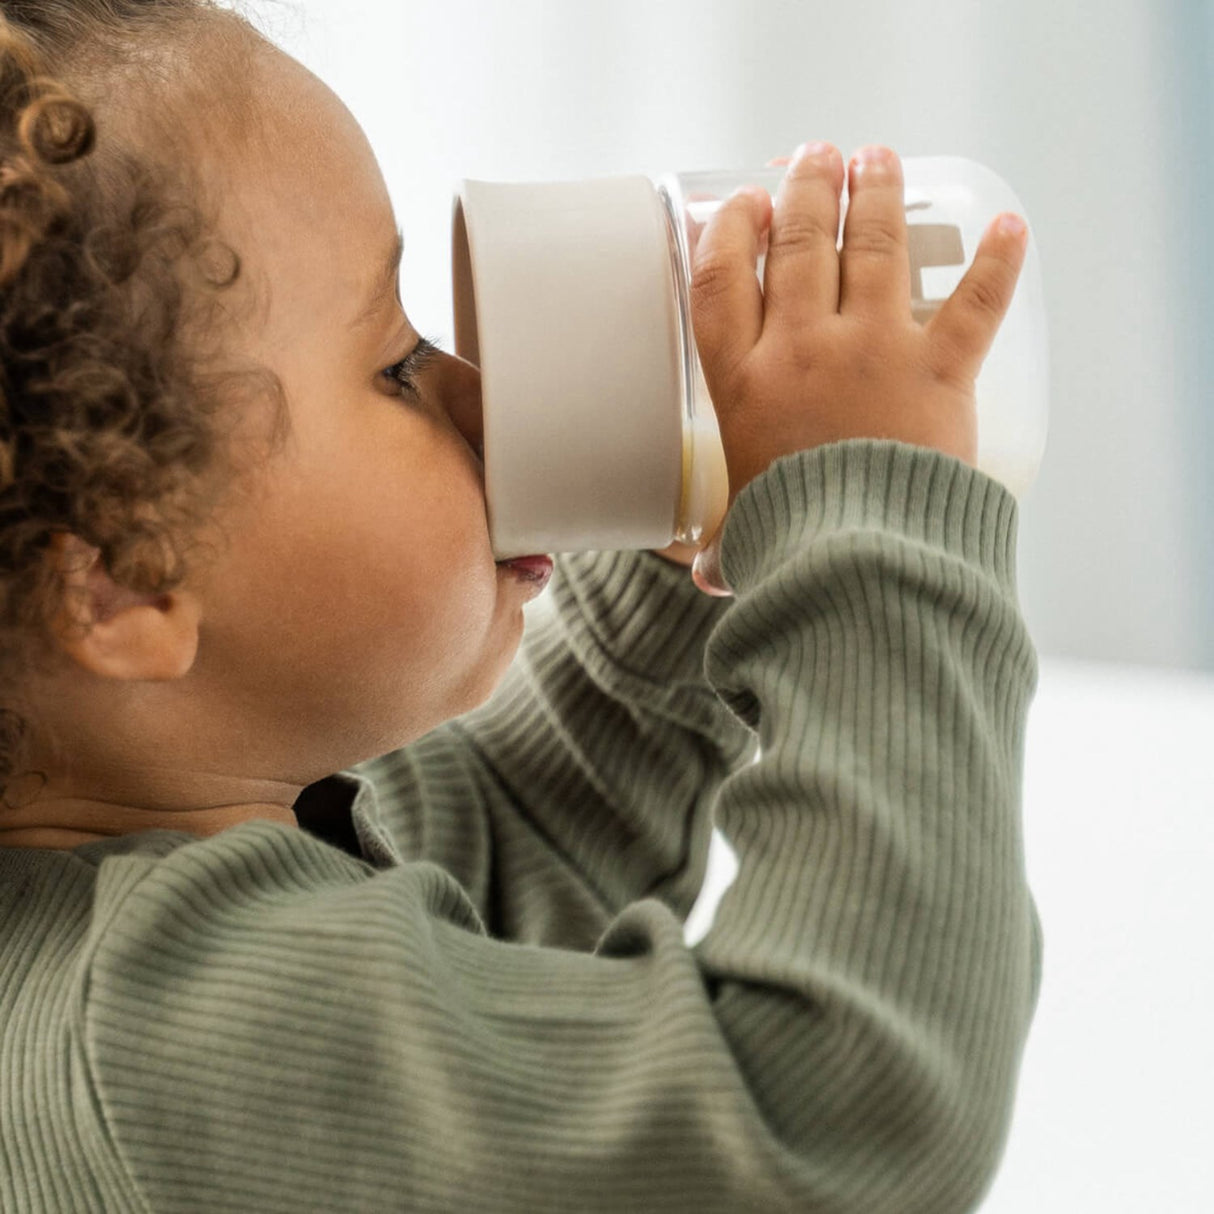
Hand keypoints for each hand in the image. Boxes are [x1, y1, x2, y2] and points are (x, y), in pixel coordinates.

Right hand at [687, 143, 1027, 595]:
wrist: (858, 561)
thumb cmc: (792, 547)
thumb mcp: (744, 535)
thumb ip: (726, 545)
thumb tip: (710, 576)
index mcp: (744, 382)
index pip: (721, 280)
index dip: (729, 230)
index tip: (742, 205)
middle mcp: (802, 349)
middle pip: (798, 242)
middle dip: (806, 189)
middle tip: (817, 158)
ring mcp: (873, 351)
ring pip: (873, 246)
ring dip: (876, 193)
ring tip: (876, 158)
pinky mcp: (939, 371)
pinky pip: (975, 303)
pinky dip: (999, 262)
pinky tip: (1011, 224)